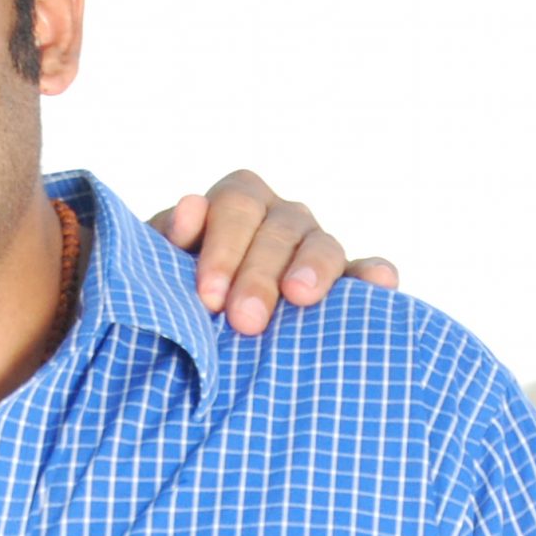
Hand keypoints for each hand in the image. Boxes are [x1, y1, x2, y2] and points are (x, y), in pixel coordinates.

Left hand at [151, 171, 399, 336]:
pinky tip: (380, 285)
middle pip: (278, 229)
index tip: (208, 296)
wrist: (186, 330)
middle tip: (244, 320)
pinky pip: (364, 271)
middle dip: (259, 274)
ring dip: (313, 268)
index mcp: (234, 205)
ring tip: (301, 297)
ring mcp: (313, 247)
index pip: (235, 205)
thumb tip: (189, 208)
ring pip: (322, 244)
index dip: (224, 247)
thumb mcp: (156, 266)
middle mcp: (277, 219)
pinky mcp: (342, 281)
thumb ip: (166, 239)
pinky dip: (373, 275)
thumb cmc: (168, 292)